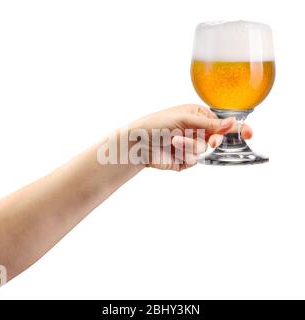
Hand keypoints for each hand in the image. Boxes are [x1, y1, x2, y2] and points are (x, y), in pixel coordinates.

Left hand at [130, 104, 252, 170]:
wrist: (137, 143)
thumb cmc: (156, 123)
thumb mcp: (184, 118)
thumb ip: (210, 123)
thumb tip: (233, 122)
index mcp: (197, 116)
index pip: (221, 123)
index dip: (235, 129)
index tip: (249, 133)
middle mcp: (196, 131)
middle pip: (216, 139)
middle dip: (213, 141)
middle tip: (211, 142)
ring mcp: (190, 146)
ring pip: (204, 151)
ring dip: (190, 146)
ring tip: (174, 140)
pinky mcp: (184, 161)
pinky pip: (193, 161)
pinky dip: (184, 156)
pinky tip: (172, 150)